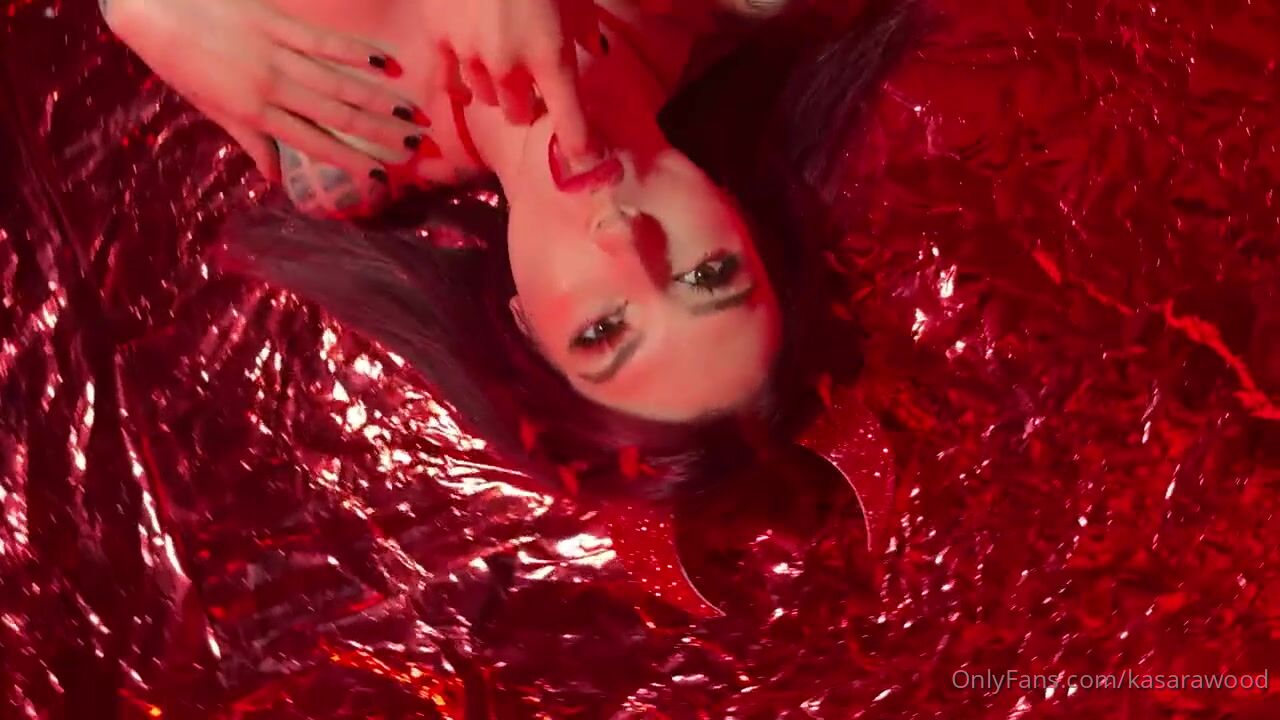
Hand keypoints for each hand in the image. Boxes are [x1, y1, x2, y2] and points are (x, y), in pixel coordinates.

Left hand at [104, 0, 424, 181]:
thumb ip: (249, 140)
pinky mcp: (275, 21)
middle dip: (379, 133)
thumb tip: (276, 178)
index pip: (313, 143)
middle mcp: (270, 86)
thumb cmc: (179, 61)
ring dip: (380, 99)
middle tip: (415, 146)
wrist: (152, 7)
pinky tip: (386, 64)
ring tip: (412, 112)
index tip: (381, 178)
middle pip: (336, 116)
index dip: (350, 162)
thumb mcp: (210, 107)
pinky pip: (324, 41)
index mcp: (253, 112)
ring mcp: (275, 52)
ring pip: (338, 82)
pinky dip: (357, 53)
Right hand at [425, 0, 602, 161]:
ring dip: (495, 87)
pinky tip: (466, 73)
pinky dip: (459, 80)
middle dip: (526, 104)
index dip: (579, 145)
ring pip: (484, 95)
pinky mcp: (439, 38)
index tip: (585, 160)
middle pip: (518, 111)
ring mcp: (470, 55)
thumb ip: (582, 27)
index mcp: (551, 56)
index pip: (569, 120)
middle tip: (530, 86)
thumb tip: (594, 49)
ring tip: (499, 67)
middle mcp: (510, 67)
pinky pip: (448, 79)